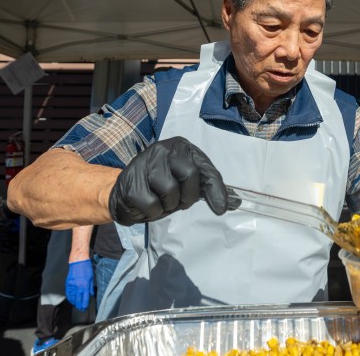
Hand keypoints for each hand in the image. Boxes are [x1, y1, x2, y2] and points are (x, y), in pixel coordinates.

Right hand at [65, 259, 93, 311]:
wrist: (78, 261)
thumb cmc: (86, 268)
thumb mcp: (91, 278)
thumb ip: (91, 287)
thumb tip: (91, 295)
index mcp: (85, 286)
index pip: (84, 299)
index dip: (84, 305)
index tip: (85, 308)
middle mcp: (78, 287)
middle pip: (78, 300)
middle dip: (79, 306)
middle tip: (81, 309)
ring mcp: (72, 286)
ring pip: (72, 298)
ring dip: (74, 303)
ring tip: (76, 306)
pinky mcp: (68, 283)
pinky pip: (68, 293)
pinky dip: (69, 298)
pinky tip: (71, 300)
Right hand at [109, 136, 228, 224]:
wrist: (125, 193)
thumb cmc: (160, 187)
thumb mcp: (186, 183)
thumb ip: (208, 188)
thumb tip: (235, 202)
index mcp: (181, 147)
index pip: (204, 168)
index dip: (216, 189)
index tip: (221, 208)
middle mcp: (163, 149)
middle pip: (189, 174)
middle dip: (187, 196)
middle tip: (178, 201)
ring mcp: (145, 163)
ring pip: (170, 191)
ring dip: (168, 205)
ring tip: (160, 200)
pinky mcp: (131, 182)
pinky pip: (152, 205)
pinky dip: (153, 212)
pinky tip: (146, 205)